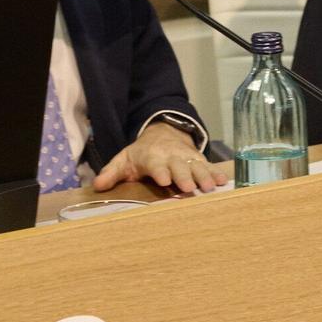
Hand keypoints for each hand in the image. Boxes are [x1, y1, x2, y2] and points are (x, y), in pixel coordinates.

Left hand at [94, 122, 223, 193]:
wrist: (163, 134)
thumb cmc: (142, 153)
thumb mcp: (124, 160)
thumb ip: (111, 173)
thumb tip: (97, 186)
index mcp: (152, 156)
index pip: (156, 164)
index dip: (160, 171)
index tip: (164, 180)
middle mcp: (171, 156)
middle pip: (179, 165)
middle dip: (184, 175)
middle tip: (189, 187)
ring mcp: (187, 157)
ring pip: (196, 166)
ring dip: (203, 176)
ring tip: (210, 187)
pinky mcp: (198, 160)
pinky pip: (209, 166)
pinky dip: (216, 173)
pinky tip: (224, 182)